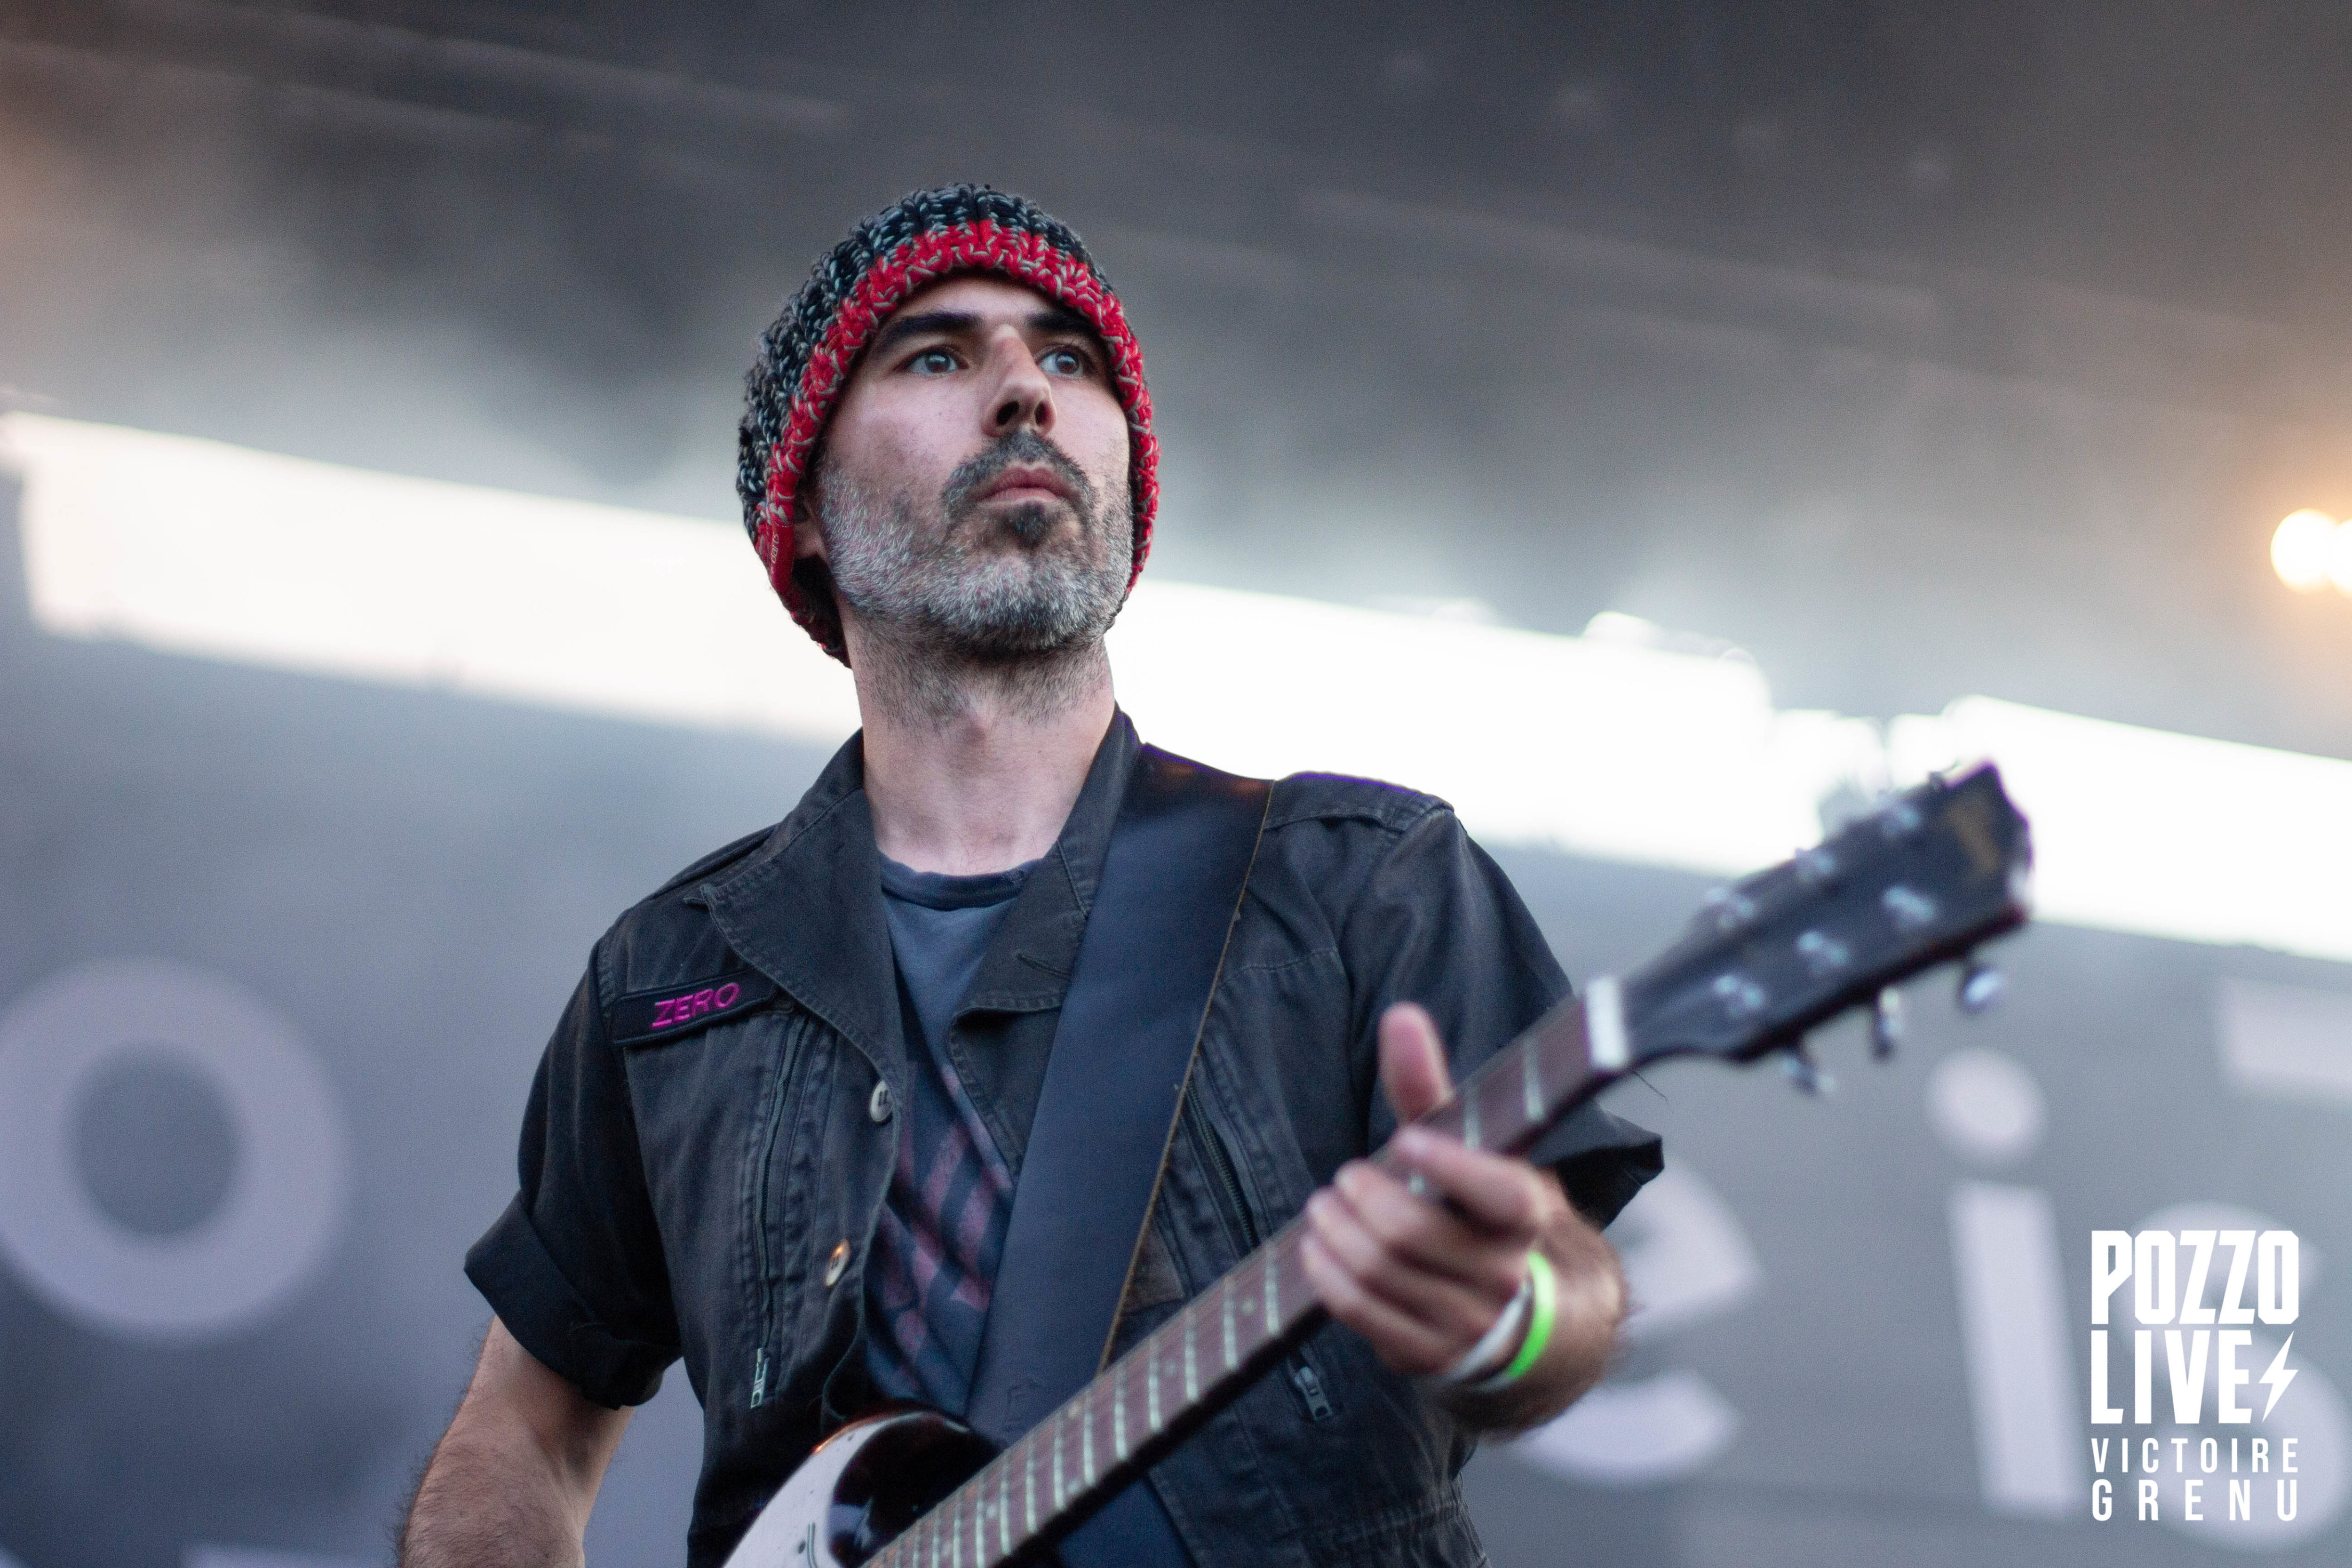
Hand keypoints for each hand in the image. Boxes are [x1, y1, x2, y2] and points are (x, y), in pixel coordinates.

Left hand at [1299, 1002, 1576, 1378]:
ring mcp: (1466, 1322)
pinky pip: (1363, 1312)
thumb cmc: (1472, 1209)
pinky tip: (1315, 1247)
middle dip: (1363, 1197)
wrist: (1507, 1312)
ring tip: (1323, 1207)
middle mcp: (1504, 1273)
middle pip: (1412, 1232)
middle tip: (1345, 1177)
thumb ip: (1428, 1087)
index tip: (1404, 1142)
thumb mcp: (1463, 1149)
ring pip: (1380, 1271)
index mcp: (1524, 1214)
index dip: (1451, 1167)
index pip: (1499, 1193)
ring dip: (1336, 1232)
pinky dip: (1328, 1275)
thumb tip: (1402, 1014)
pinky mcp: (1427, 1354)